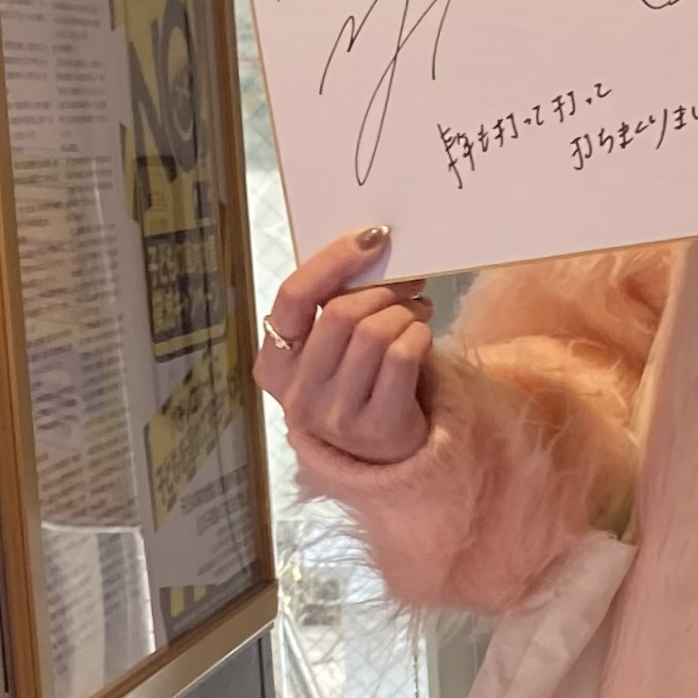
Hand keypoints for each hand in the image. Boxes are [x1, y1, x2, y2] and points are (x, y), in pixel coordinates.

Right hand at [256, 226, 435, 463]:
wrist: (387, 458)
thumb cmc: (357, 388)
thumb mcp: (329, 353)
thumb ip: (331, 310)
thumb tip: (369, 248)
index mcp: (274, 367)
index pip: (293, 298)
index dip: (332, 261)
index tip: (370, 239)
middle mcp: (298, 395)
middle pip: (340, 314)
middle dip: (382, 288)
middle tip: (409, 283)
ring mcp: (335, 416)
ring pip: (373, 332)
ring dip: (404, 312)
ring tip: (418, 313)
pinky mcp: (376, 427)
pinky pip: (401, 356)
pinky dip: (418, 335)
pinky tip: (423, 335)